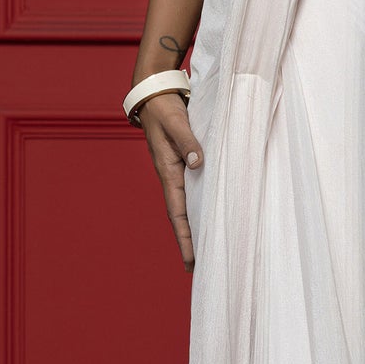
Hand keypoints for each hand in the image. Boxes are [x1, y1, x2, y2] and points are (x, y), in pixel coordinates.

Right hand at [138, 92, 203, 269]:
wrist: (155, 95)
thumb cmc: (165, 109)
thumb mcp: (177, 123)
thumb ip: (188, 141)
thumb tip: (197, 163)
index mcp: (168, 173)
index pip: (178, 214)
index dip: (185, 238)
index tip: (191, 261)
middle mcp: (173, 177)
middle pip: (182, 217)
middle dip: (190, 242)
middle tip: (198, 268)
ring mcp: (178, 172)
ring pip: (188, 206)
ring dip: (195, 227)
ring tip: (206, 250)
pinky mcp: (184, 164)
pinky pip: (193, 192)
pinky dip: (199, 207)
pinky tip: (209, 215)